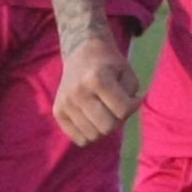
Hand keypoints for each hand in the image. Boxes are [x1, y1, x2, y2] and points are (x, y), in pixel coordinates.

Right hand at [52, 31, 141, 145]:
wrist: (80, 53)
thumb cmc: (109, 64)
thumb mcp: (127, 72)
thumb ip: (131, 95)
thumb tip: (122, 117)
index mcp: (97, 78)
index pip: (122, 110)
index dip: (133, 106)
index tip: (133, 98)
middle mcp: (78, 92)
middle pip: (107, 127)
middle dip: (118, 121)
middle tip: (117, 108)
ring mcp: (65, 103)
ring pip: (93, 136)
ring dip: (104, 128)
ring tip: (105, 112)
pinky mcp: (57, 111)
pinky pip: (79, 139)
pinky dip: (90, 134)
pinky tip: (93, 119)